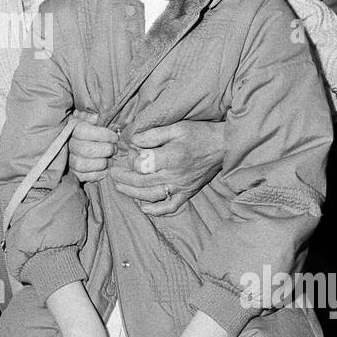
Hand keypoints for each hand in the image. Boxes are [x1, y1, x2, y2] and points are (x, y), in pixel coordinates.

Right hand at [68, 111, 116, 183]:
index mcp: (72, 129)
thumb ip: (93, 117)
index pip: (84, 132)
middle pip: (86, 150)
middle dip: (105, 149)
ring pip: (84, 164)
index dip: (102, 135)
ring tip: (109, 159)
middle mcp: (68, 145)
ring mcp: (68, 160)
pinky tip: (104, 169)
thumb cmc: (88, 129)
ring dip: (102, 163)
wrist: (76, 143)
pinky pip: (84, 177)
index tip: (114, 137)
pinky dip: (98, 174)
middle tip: (114, 148)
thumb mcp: (89, 118)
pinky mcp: (73, 173)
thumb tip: (97, 117)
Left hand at [109, 120, 226, 215]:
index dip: (131, 160)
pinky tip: (144, 208)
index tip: (128, 152)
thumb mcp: (176, 127)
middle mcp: (175, 175)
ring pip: (151, 195)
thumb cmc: (200, 134)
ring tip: (119, 187)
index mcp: (172, 157)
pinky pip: (170, 206)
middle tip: (112, 173)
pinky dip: (156, 210)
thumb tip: (132, 141)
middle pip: (142, 182)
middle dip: (124, 178)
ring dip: (132, 193)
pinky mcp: (187, 193)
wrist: (224, 146)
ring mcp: (181, 187)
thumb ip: (152, 134)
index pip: (142, 164)